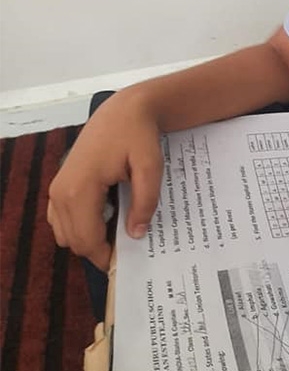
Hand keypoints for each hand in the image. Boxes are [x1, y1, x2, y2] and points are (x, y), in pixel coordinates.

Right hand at [47, 89, 163, 270]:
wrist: (123, 109)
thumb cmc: (138, 135)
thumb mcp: (150, 167)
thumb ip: (144, 202)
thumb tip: (136, 234)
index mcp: (80, 189)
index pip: (87, 240)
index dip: (106, 257)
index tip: (130, 260)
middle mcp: (60, 192)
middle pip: (74, 242)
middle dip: (99, 249)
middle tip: (129, 244)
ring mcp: (56, 189)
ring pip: (65, 234)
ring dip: (89, 238)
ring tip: (119, 227)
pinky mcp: (59, 185)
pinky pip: (62, 220)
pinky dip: (80, 225)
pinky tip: (106, 213)